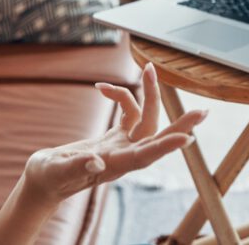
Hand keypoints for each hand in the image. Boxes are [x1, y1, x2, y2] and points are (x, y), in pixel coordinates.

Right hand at [21, 62, 206, 205]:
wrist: (44, 180)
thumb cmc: (49, 178)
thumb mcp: (58, 171)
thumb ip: (77, 166)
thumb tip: (96, 161)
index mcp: (114, 165)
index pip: (145, 156)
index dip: (166, 146)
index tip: (187, 138)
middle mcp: (123, 155)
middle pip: (157, 137)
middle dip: (180, 124)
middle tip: (204, 111)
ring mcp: (120, 145)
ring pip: (145, 119)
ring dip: (149, 94)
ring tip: (149, 68)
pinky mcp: (114, 137)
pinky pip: (127, 113)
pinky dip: (119, 96)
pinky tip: (101, 88)